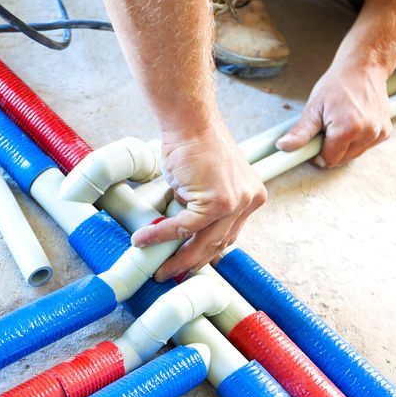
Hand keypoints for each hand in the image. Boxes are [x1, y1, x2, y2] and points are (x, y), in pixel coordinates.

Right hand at [131, 122, 266, 280]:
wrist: (189, 123)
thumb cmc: (194, 145)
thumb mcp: (205, 183)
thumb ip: (200, 208)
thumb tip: (180, 233)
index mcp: (251, 197)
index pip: (227, 235)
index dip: (206, 253)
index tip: (189, 264)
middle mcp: (249, 201)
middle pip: (218, 244)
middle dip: (192, 263)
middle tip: (172, 274)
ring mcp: (236, 202)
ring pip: (204, 242)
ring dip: (178, 258)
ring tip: (160, 268)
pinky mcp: (218, 202)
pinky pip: (184, 227)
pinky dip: (162, 235)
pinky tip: (144, 240)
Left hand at [275, 54, 391, 166]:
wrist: (363, 68)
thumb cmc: (338, 84)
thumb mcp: (314, 108)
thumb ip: (300, 132)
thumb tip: (284, 147)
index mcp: (348, 129)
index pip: (328, 160)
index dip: (317, 154)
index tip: (315, 140)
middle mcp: (368, 133)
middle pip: (341, 160)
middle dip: (330, 149)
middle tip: (327, 127)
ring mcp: (379, 133)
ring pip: (353, 155)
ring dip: (343, 146)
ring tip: (340, 123)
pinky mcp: (385, 131)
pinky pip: (365, 147)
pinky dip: (356, 141)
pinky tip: (353, 123)